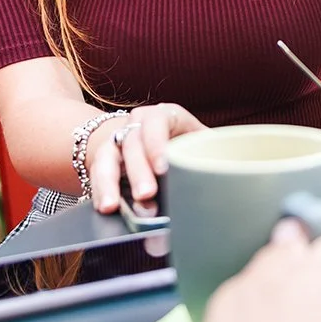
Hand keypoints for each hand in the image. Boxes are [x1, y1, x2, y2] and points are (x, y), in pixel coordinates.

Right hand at [85, 102, 205, 213]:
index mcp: (164, 115)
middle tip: (146, 195)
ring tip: (112, 206)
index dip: (158, 144)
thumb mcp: (200, 143)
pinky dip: (99, 191)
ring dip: (109, 183)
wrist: (157, 143)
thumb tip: (225, 180)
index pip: (157, 122)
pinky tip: (105, 206)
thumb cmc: (187, 145)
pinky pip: (96, 174)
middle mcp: (136, 124)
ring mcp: (117, 142)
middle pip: (132, 143)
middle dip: (138, 171)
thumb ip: (209, 155)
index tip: (164, 168)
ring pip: (107, 158)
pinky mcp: (103, 161)